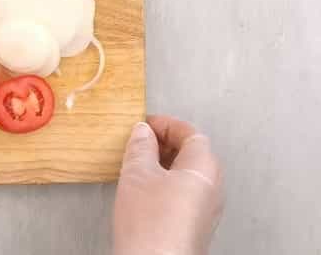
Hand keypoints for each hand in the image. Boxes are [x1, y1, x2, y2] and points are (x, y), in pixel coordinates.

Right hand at [113, 115, 223, 254]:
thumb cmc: (151, 224)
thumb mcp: (137, 173)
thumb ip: (140, 146)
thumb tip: (142, 132)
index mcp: (204, 167)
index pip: (190, 133)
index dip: (165, 124)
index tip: (145, 124)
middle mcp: (212, 187)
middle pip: (192, 152)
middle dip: (164, 143)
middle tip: (139, 143)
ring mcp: (206, 208)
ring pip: (187, 174)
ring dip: (163, 165)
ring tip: (136, 167)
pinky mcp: (194, 225)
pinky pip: (184, 193)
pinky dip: (165, 184)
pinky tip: (143, 192)